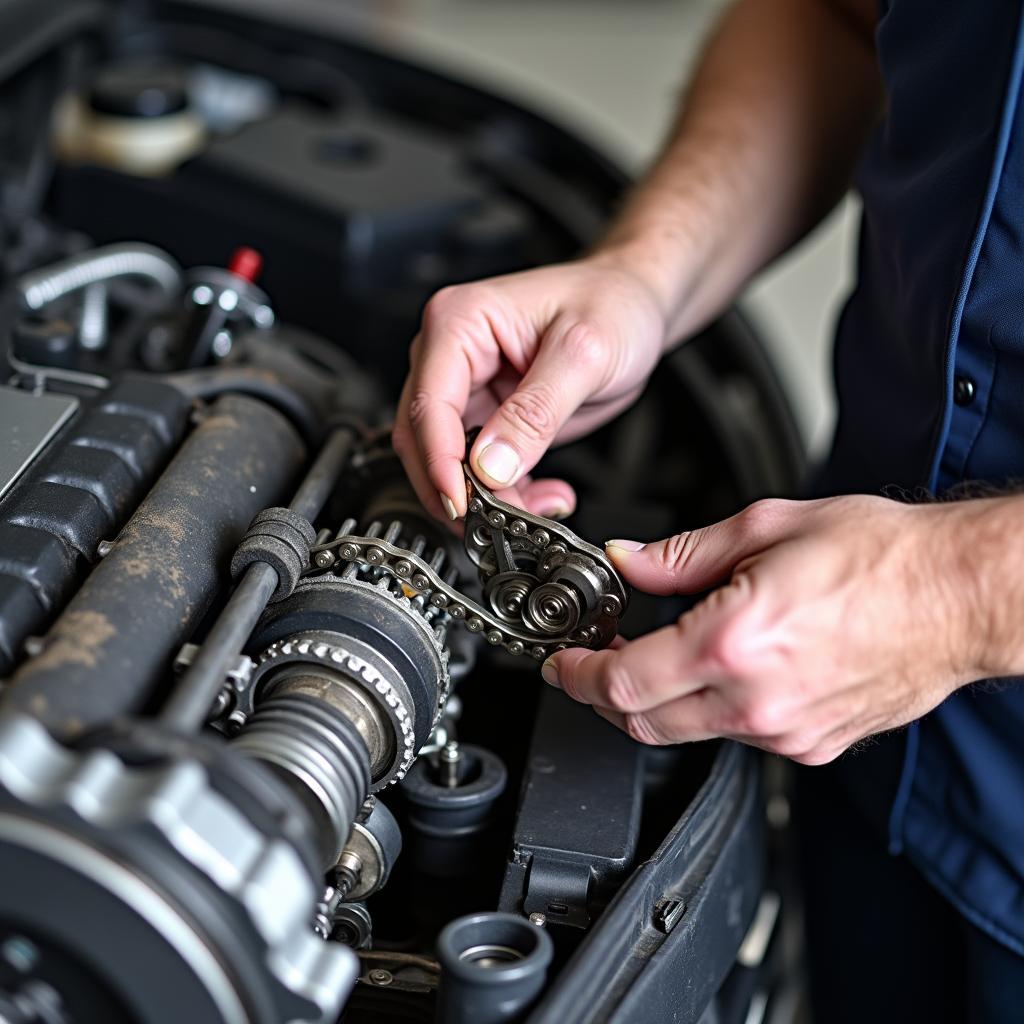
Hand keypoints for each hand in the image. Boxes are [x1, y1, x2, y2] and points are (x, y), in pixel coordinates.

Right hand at [393, 254, 669, 521]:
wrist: (636, 304)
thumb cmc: (613, 304)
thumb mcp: (584, 354)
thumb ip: (536, 412)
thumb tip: (490, 465)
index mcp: (459, 322)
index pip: (430, 404)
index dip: (440, 462)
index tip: (462, 504)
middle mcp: (451, 354)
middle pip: (424, 439)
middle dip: (459, 488)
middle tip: (499, 520)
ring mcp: (466, 387)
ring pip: (448, 462)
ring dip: (485, 498)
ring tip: (536, 507)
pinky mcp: (487, 416)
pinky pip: (478, 470)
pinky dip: (505, 493)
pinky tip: (542, 495)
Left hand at [543, 495, 991, 763]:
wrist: (960, 595)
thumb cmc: (883, 557)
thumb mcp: (765, 528)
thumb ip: (680, 554)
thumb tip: (627, 558)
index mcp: (734, 640)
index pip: (622, 683)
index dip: (577, 676)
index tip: (562, 664)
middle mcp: (755, 699)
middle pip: (641, 721)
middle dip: (604, 694)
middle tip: (592, 662)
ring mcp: (785, 731)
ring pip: (684, 733)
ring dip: (654, 702)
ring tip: (654, 657)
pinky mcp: (810, 745)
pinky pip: (735, 736)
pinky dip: (707, 710)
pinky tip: (717, 673)